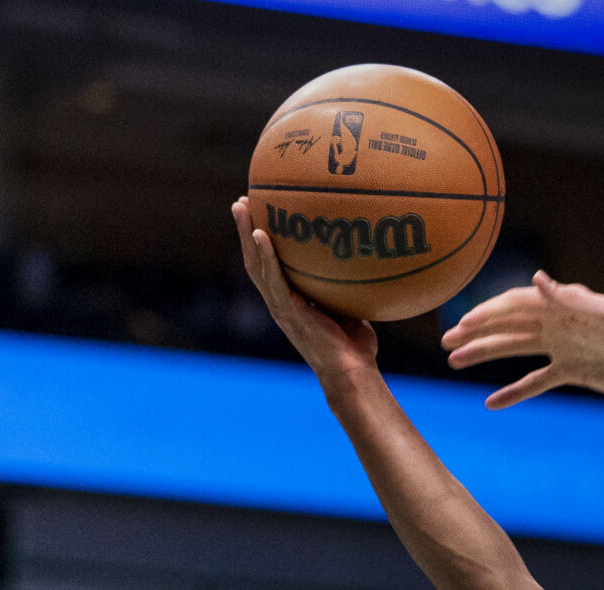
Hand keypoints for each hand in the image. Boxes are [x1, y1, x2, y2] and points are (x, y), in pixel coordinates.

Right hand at [228, 197, 378, 382]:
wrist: (351, 373)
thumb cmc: (354, 346)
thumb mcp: (348, 308)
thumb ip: (344, 287)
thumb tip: (361, 260)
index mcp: (289, 301)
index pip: (269, 266)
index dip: (261, 242)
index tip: (259, 214)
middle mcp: (279, 302)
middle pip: (255, 260)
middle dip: (246, 230)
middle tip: (242, 202)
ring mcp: (280, 307)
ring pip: (256, 265)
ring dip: (246, 234)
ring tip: (241, 207)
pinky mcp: (287, 312)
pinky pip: (273, 279)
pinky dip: (266, 256)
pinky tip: (261, 234)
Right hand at [440, 272, 603, 408]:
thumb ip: (571, 299)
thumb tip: (537, 278)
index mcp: (565, 305)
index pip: (517, 304)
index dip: (488, 313)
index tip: (462, 324)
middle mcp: (559, 323)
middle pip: (509, 326)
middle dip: (476, 332)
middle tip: (445, 343)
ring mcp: (564, 347)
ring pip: (515, 351)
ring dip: (485, 355)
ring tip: (454, 363)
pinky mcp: (573, 371)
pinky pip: (536, 381)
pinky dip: (514, 391)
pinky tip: (491, 403)